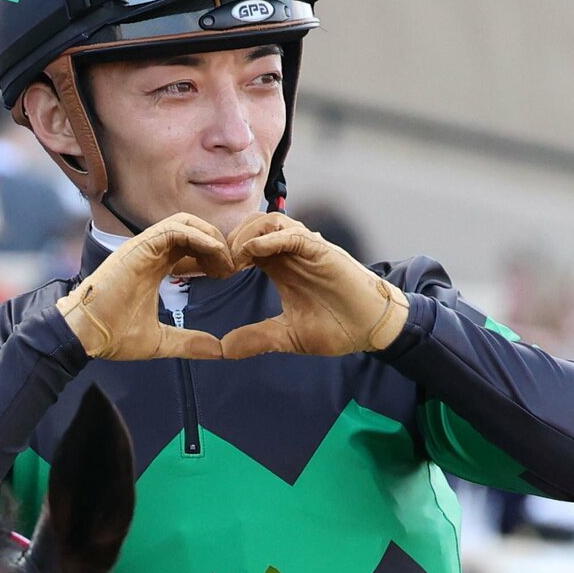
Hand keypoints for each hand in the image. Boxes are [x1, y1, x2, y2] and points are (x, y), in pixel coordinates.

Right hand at [57, 213, 233, 360]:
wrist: (85, 334)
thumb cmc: (113, 335)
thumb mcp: (162, 341)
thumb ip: (190, 342)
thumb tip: (218, 351)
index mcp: (154, 266)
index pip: (190, 246)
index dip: (212, 256)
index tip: (226, 276)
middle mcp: (151, 252)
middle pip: (192, 229)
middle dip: (217, 244)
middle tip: (230, 268)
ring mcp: (144, 247)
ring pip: (186, 222)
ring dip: (211, 237)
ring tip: (224, 262)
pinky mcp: (140, 247)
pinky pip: (176, 229)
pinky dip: (199, 238)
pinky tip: (214, 257)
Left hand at [219, 213, 409, 359]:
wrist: (372, 328)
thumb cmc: (336, 327)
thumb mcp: (286, 336)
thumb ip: (256, 338)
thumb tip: (224, 349)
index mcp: (279, 267)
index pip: (242, 248)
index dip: (220, 256)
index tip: (201, 274)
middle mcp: (289, 252)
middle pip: (249, 228)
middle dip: (226, 242)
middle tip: (212, 266)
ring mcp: (306, 249)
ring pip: (267, 223)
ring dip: (245, 237)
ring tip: (232, 261)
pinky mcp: (321, 250)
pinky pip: (291, 235)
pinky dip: (269, 239)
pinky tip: (252, 252)